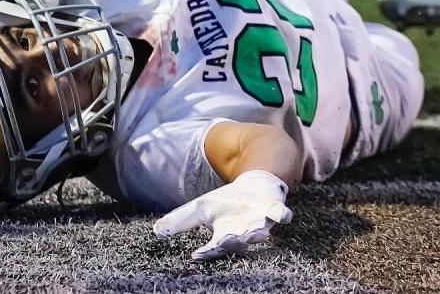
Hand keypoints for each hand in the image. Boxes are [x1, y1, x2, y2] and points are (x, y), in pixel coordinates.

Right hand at [153, 170, 292, 260]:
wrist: (253, 185)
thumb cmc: (226, 203)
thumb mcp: (200, 210)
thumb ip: (180, 221)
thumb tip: (157, 231)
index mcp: (225, 235)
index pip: (214, 247)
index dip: (207, 252)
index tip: (196, 254)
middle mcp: (244, 233)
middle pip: (238, 242)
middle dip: (232, 242)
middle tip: (223, 241)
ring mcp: (261, 222)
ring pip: (260, 232)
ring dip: (257, 233)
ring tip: (254, 233)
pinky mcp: (274, 209)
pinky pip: (280, 214)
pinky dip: (282, 215)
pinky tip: (282, 216)